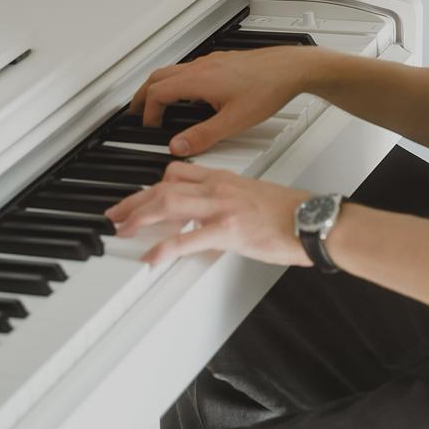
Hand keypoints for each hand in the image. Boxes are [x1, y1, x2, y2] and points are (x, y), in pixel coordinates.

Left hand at [106, 161, 312, 266]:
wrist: (312, 221)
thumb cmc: (289, 213)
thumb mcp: (252, 195)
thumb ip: (227, 200)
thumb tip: (208, 216)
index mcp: (224, 178)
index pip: (177, 172)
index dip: (151, 184)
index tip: (137, 197)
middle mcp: (218, 187)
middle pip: (164, 186)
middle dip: (134, 200)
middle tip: (116, 214)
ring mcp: (222, 207)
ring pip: (169, 203)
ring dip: (140, 216)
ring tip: (123, 229)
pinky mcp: (228, 230)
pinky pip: (187, 238)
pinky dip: (164, 247)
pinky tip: (151, 257)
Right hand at [127, 45, 315, 154]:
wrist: (291, 68)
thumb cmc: (268, 89)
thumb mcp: (234, 122)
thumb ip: (203, 136)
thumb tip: (178, 146)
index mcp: (198, 80)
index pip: (157, 93)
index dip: (147, 112)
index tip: (148, 128)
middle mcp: (201, 67)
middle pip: (157, 77)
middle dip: (143, 96)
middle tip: (136, 113)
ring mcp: (210, 62)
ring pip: (172, 71)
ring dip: (159, 88)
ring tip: (157, 105)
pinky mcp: (221, 62)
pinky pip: (188, 70)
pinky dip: (176, 83)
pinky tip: (188, 96)